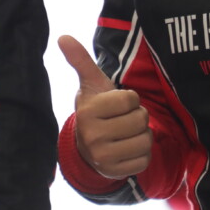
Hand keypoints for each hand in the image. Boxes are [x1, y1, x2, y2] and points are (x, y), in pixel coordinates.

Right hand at [58, 34, 151, 178]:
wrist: (87, 146)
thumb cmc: (96, 109)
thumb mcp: (91, 84)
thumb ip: (80, 60)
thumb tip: (63, 36)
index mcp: (88, 112)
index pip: (131, 99)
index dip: (130, 99)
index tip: (117, 104)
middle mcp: (92, 136)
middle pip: (141, 119)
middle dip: (138, 117)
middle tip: (122, 120)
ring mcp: (103, 157)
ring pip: (146, 140)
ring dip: (142, 135)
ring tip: (126, 134)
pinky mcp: (115, 172)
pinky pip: (145, 159)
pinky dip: (142, 153)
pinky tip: (127, 149)